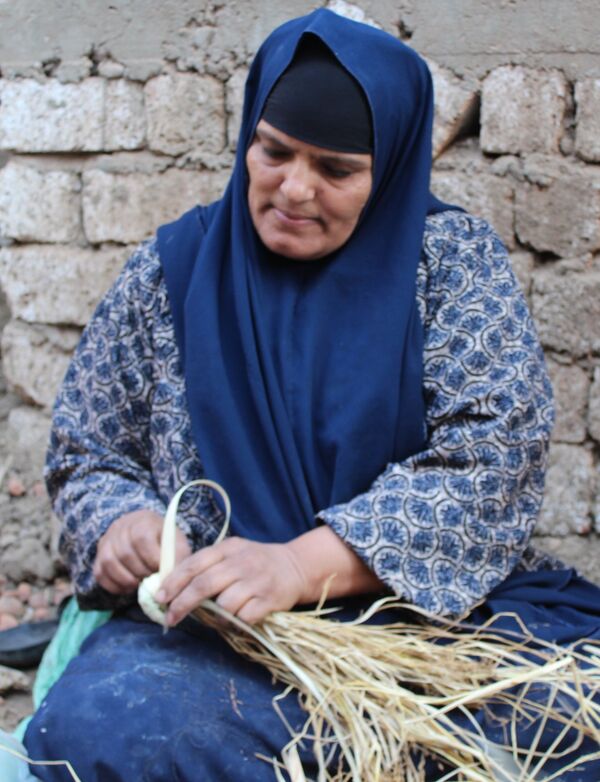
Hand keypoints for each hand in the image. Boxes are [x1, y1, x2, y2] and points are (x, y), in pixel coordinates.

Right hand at [94, 509, 190, 594]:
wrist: (145, 533)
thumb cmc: (163, 540)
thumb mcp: (176, 543)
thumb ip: (178, 558)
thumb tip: (175, 582)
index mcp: (143, 520)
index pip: (141, 538)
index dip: (151, 558)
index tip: (160, 570)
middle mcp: (120, 527)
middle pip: (125, 553)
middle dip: (140, 572)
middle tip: (151, 582)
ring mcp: (107, 541)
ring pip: (109, 563)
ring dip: (125, 580)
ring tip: (139, 586)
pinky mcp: (98, 556)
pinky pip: (100, 573)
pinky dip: (113, 585)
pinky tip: (128, 588)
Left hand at [156, 536, 306, 625]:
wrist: (296, 566)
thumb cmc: (255, 562)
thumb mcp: (232, 553)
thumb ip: (207, 565)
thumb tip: (173, 587)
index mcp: (228, 548)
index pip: (194, 563)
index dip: (174, 582)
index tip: (160, 597)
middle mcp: (241, 562)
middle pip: (204, 584)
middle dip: (182, 604)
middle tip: (170, 618)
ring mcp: (257, 581)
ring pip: (224, 604)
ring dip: (215, 616)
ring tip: (217, 617)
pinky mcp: (270, 599)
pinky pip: (244, 617)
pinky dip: (236, 623)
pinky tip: (237, 620)